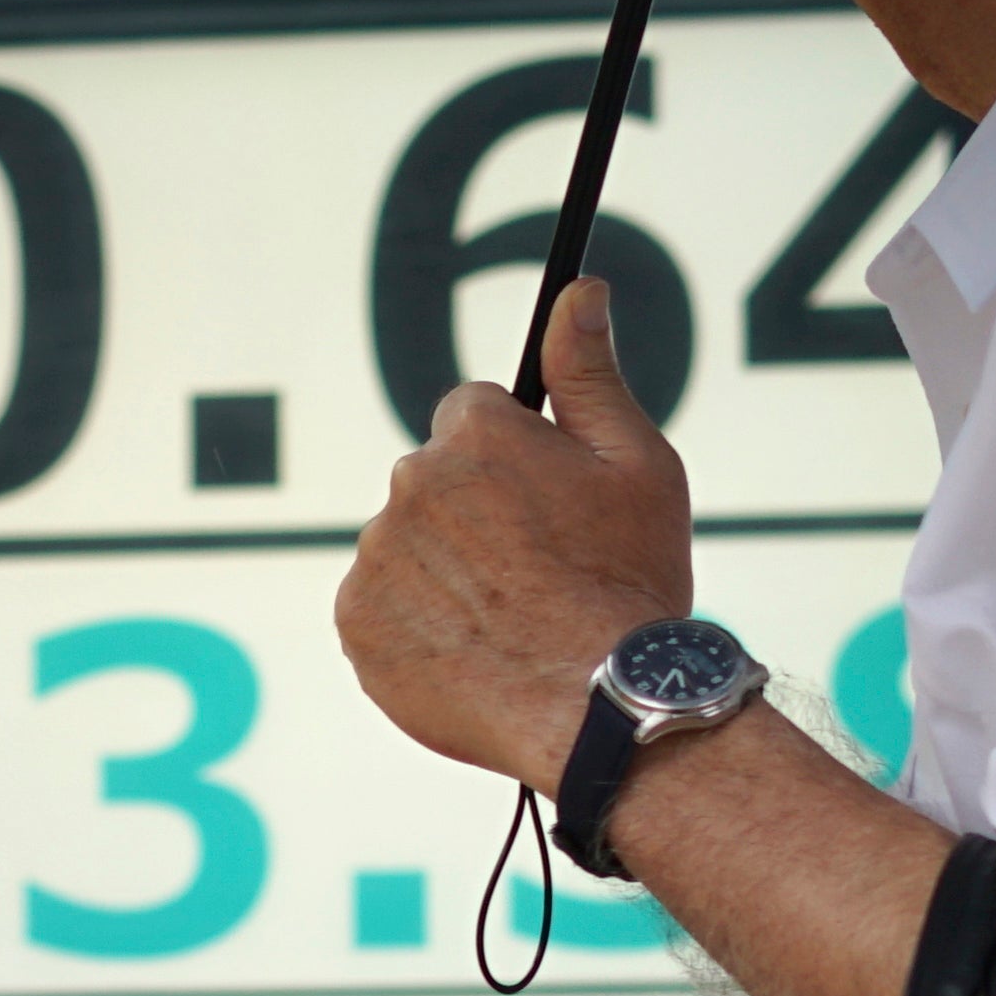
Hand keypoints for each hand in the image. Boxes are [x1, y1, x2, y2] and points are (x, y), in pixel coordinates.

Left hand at [335, 276, 698, 788]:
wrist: (598, 706)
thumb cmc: (629, 583)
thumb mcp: (638, 465)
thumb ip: (590, 372)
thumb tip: (578, 289)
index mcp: (474, 434)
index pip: (472, 416)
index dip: (517, 461)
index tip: (547, 508)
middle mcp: (410, 483)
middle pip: (437, 483)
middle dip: (478, 515)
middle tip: (537, 573)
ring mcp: (376, 556)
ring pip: (408, 546)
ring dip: (446, 572)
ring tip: (510, 622)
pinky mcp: (356, 624)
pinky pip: (381, 609)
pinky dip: (417, 627)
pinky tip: (473, 652)